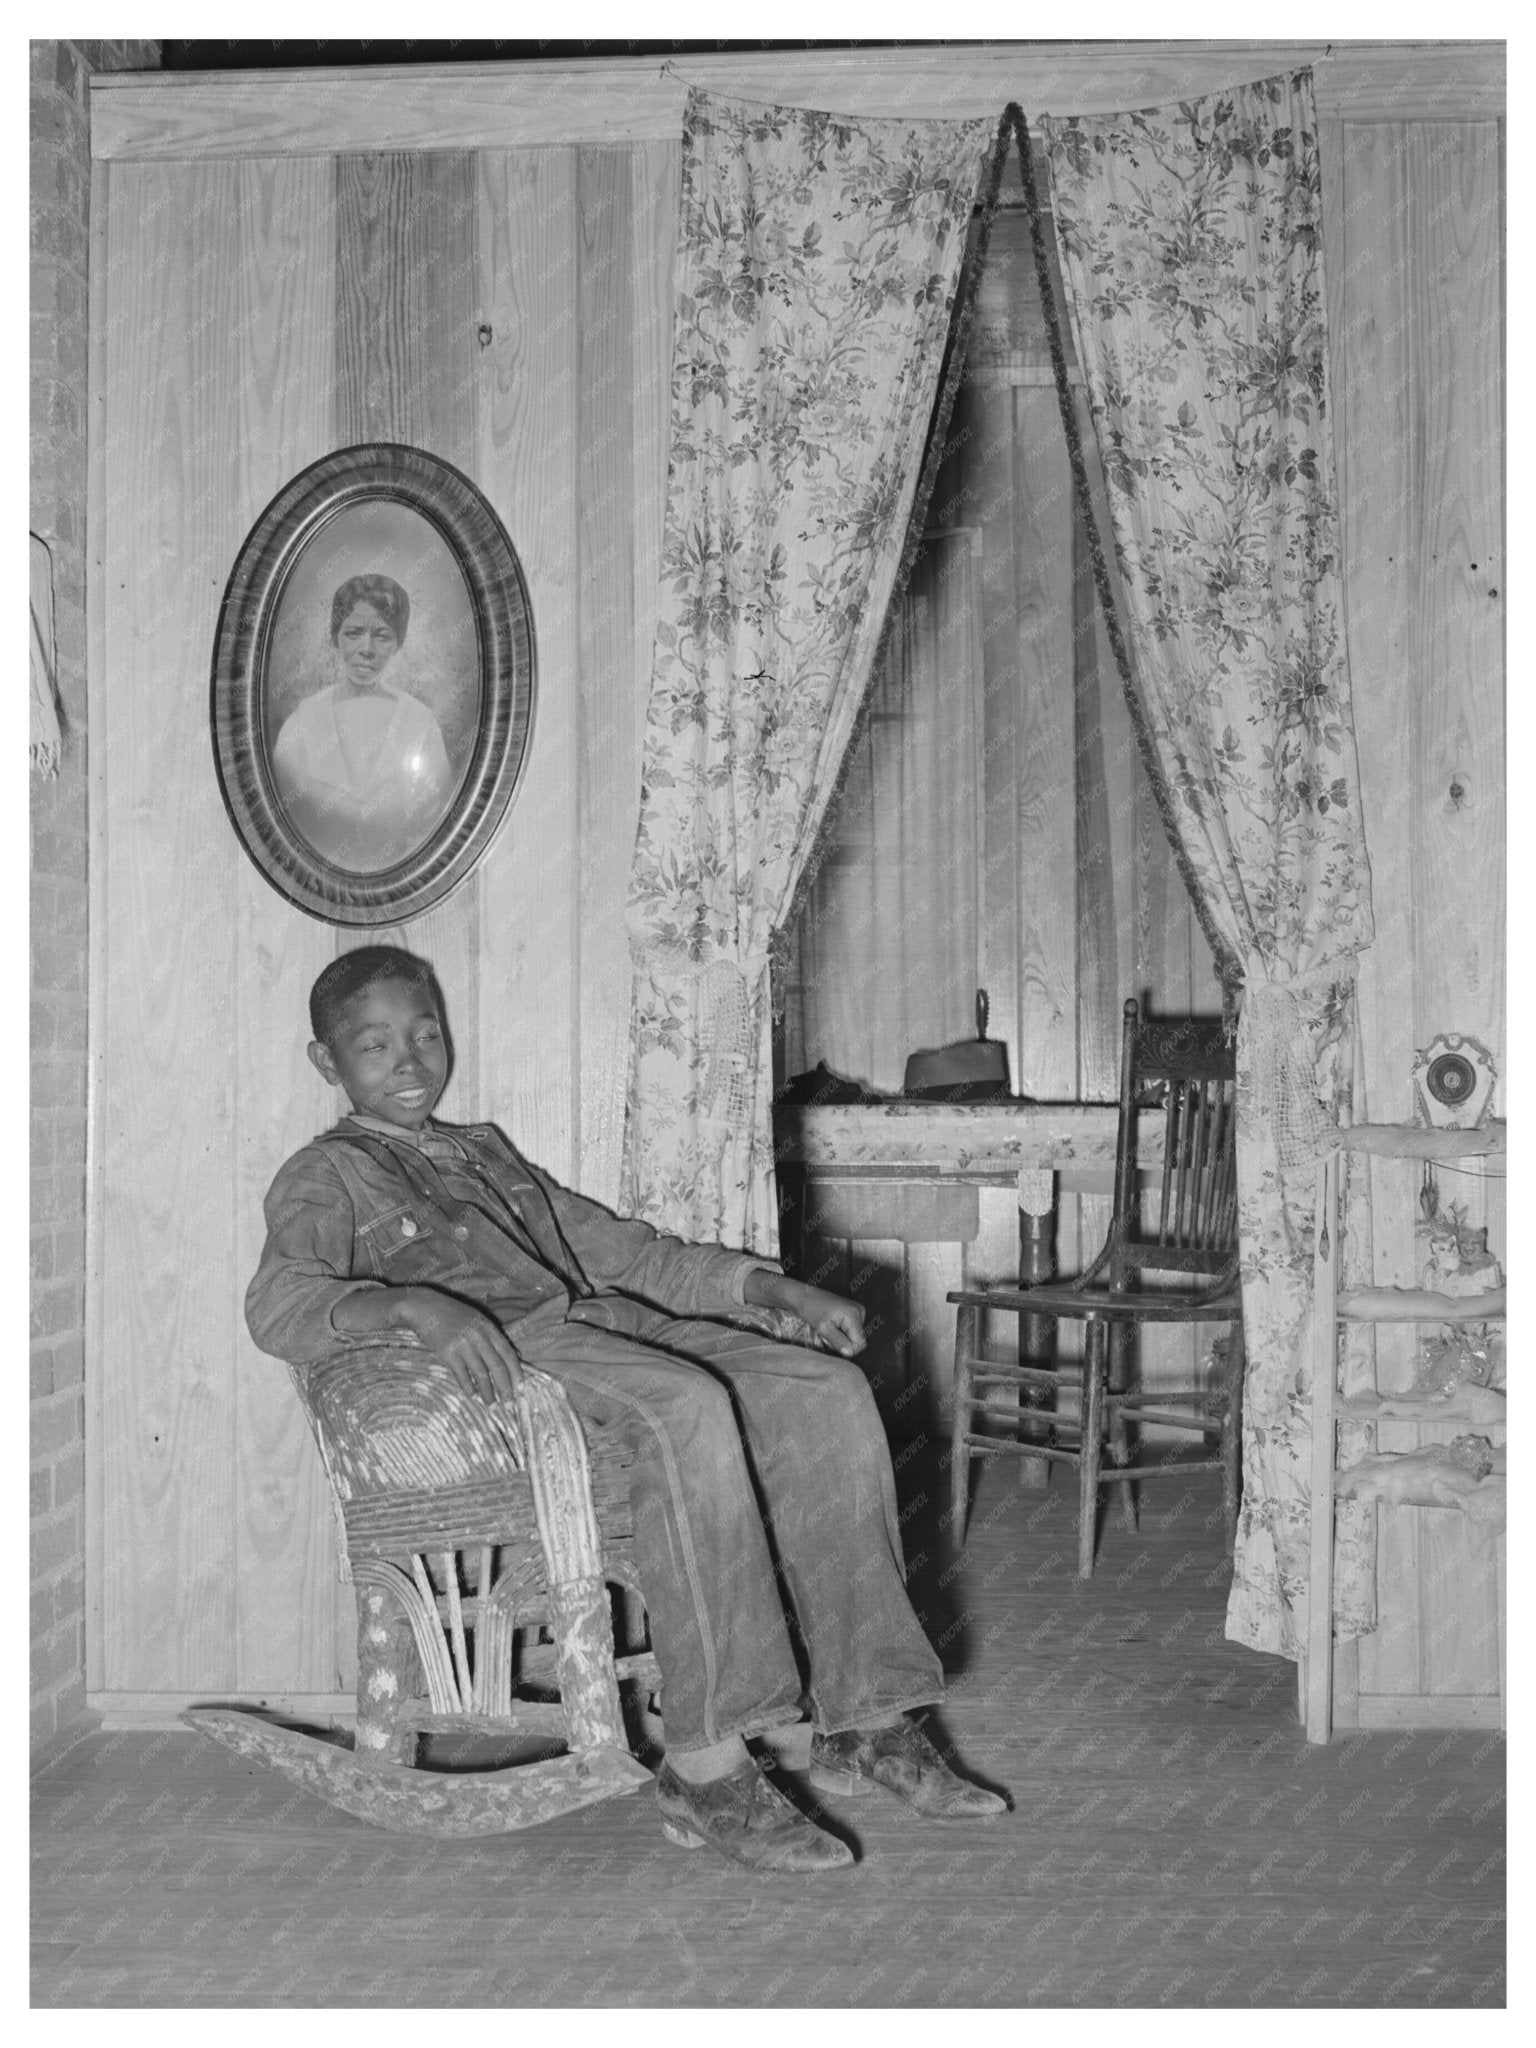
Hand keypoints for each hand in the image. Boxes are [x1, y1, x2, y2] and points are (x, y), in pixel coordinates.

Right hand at [397, 1290, 523, 1405]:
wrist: (424, 1307)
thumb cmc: (452, 1314)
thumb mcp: (477, 1320)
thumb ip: (495, 1337)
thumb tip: (515, 1355)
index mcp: (488, 1328)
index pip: (508, 1354)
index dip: (517, 1373)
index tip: (522, 1389)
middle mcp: (479, 1336)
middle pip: (497, 1367)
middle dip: (506, 1389)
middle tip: (510, 1406)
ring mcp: (463, 1345)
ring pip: (481, 1374)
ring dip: (488, 1393)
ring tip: (492, 1406)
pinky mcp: (447, 1352)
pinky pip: (461, 1375)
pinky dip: (468, 1388)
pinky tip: (472, 1397)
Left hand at [742, 1267, 866, 1354]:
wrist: (798, 1293)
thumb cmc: (808, 1309)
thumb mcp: (822, 1328)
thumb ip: (837, 1341)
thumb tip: (850, 1353)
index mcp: (853, 1314)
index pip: (859, 1343)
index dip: (846, 1348)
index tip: (830, 1343)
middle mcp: (859, 1311)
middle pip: (858, 1339)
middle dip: (843, 1342)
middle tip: (824, 1334)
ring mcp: (856, 1310)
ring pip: (854, 1335)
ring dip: (841, 1337)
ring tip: (824, 1328)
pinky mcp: (851, 1310)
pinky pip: (850, 1329)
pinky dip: (840, 1331)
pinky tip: (827, 1325)